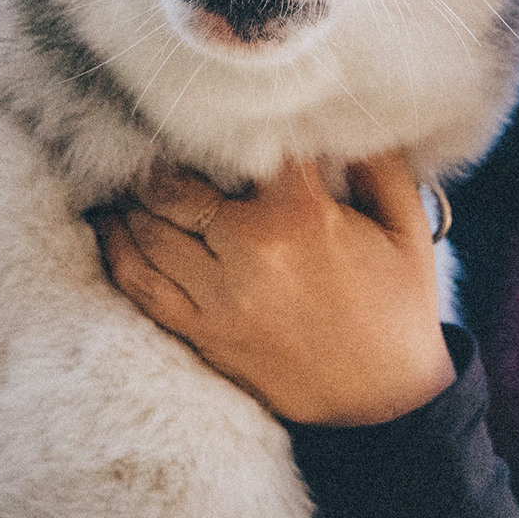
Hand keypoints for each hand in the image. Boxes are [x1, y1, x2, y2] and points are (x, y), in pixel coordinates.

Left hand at [94, 152, 456, 426]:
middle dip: (160, 163)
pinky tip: (110, 226)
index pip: (246, 150)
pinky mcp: (202, 334)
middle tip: (150, 142)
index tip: (213, 111)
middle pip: (177, 190)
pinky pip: (140, 285)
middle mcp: (250, 253)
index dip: (226, 125)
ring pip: (148, 233)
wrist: (385, 405)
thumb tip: (345, 119)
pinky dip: (118, 250)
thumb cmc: (398, 310)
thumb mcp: (408, 229)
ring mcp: (219, 298)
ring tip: (127, 178)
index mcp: (301, 216)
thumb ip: (381, 166)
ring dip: (132, 201)